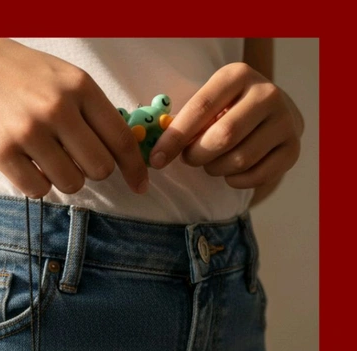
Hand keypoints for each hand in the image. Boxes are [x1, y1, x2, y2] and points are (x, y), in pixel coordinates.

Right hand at [0, 38, 147, 197]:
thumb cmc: (23, 74)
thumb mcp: (66, 78)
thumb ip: (94, 111)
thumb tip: (124, 152)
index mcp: (80, 87)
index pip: (121, 140)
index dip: (135, 168)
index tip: (139, 184)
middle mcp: (57, 108)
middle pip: (100, 169)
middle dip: (92, 171)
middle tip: (76, 159)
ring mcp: (28, 131)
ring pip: (71, 184)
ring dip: (65, 179)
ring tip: (48, 159)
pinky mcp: (1, 151)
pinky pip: (38, 191)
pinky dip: (38, 185)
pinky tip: (28, 165)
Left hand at [149, 62, 302, 188]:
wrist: (268, 118)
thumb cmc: (223, 113)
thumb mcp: (205, 107)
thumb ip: (182, 123)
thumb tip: (153, 151)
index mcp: (238, 75)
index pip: (201, 108)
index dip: (174, 138)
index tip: (156, 160)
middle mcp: (267, 93)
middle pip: (223, 136)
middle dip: (197, 155)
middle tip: (190, 158)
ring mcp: (285, 121)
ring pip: (239, 160)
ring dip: (214, 169)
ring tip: (212, 162)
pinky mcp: (292, 149)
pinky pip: (255, 176)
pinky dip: (234, 181)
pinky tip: (230, 171)